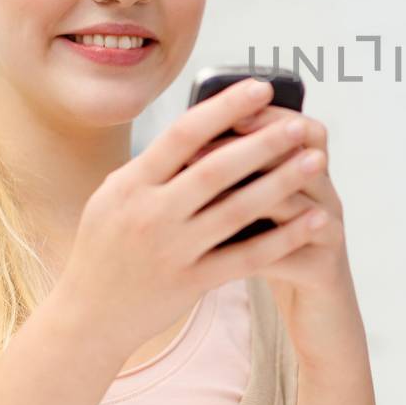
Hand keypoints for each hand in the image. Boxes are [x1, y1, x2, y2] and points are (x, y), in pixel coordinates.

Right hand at [53, 77, 332, 363]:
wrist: (89, 317)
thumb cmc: (106, 247)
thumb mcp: (113, 197)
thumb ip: (152, 166)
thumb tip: (200, 126)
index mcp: (130, 184)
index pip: (182, 134)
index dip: (224, 107)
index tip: (260, 87)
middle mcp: (150, 214)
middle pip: (216, 169)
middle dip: (263, 144)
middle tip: (299, 125)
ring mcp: (172, 250)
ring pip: (237, 211)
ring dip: (282, 183)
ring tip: (316, 161)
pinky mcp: (191, 283)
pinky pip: (247, 257)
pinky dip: (284, 237)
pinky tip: (314, 220)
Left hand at [223, 106, 365, 367]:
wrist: (321, 316)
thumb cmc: (279, 258)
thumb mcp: (262, 215)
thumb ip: (240, 183)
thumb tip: (188, 147)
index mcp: (312, 178)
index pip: (301, 128)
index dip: (264, 117)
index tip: (217, 113)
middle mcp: (327, 197)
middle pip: (303, 155)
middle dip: (252, 147)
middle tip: (202, 150)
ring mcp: (331, 231)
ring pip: (296, 201)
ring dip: (251, 194)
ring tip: (206, 196)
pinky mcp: (325, 269)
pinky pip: (291, 252)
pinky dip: (256, 248)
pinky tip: (218, 250)